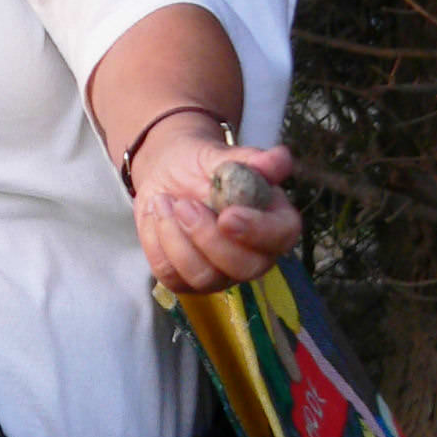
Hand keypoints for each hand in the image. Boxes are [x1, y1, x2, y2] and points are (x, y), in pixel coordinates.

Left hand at [127, 127, 299, 293]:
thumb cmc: (202, 165)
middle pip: (243, 268)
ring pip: (204, 277)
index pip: (280, 237)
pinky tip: (156, 215)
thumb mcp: (222, 156)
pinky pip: (171, 275)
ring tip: (164, 202)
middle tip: (184, 204)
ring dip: (176, 238)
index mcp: (273, 221)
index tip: (227, 215)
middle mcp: (253, 254)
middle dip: (208, 237)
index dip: (256, 230)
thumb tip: (280, 158)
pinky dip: (156, 242)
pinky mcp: (187, 280)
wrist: (168, 172)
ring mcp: (220, 272)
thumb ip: (250, 161)